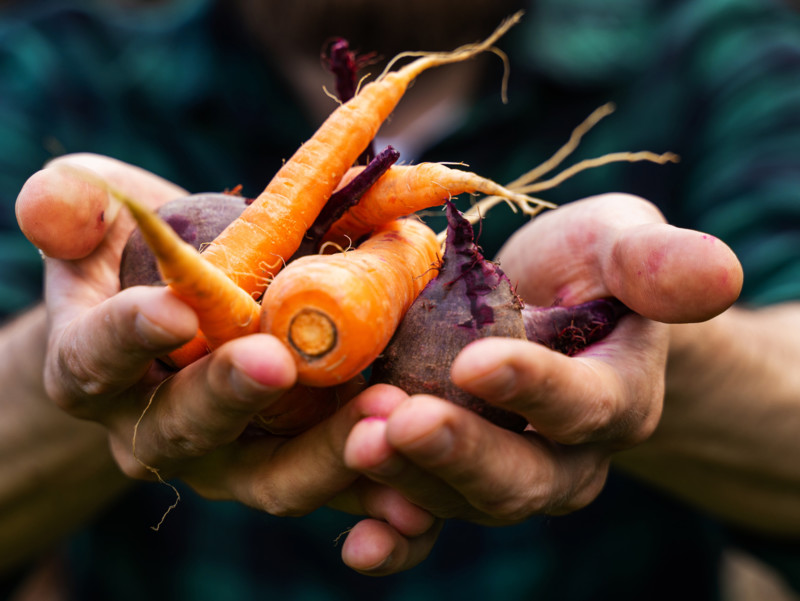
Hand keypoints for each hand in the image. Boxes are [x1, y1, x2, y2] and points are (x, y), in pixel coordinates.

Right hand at [21, 153, 438, 573]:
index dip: (127, 337)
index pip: (96, 360)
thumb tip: (54, 210)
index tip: (171, 308)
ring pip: (271, 478)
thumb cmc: (142, 262)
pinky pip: (334, 494)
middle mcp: (159, 430)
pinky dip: (375, 497)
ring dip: (326, 455)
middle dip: (230, 396)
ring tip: (384, 417)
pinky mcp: (296, 467)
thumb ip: (72, 209)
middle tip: (278, 361)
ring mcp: (232, 459)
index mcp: (99, 369)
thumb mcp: (100, 220)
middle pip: (188, 429)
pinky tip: (419, 494)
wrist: (191, 322)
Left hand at [344, 193, 742, 523]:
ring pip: (466, 500)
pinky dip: (397, 537)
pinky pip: (430, 522)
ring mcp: (509, 476)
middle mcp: (567, 455)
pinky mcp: (456, 480)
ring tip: (361, 443)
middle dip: (461, 454)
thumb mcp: (620, 244)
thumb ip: (655, 260)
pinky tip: (358, 543)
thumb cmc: (587, 269)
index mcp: (615, 396)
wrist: (549, 308)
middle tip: (401, 423)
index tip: (476, 363)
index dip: (534, 389)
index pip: (582, 404)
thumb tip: (716, 274)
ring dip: (412, 480)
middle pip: (522, 478)